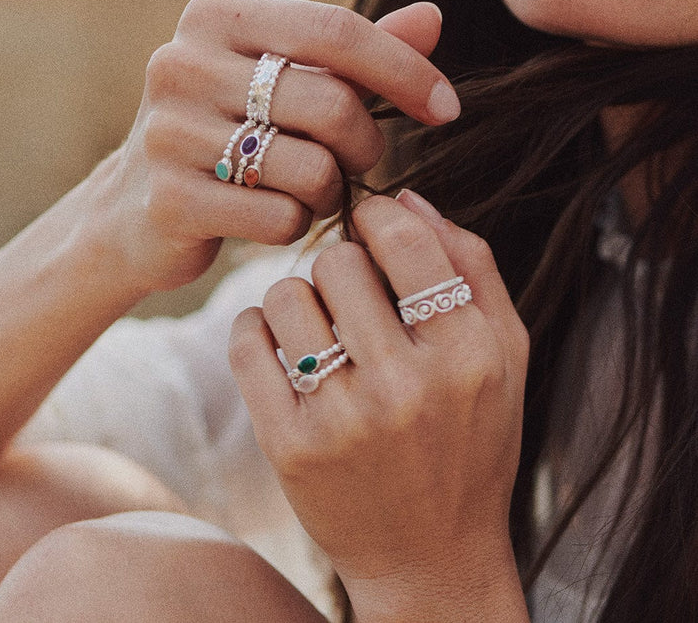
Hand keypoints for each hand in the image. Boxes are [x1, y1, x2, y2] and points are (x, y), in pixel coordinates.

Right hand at [91, 0, 459, 293]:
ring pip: (313, 169)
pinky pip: (280, 219)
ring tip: (306, 190)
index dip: (404, 71)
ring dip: (329, 191)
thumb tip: (433, 18)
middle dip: (365, 145)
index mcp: (216, 17)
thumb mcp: (282, 82)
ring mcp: (170, 133)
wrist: (137, 207)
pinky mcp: (171, 199)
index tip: (447, 109)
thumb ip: (353, 56)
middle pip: (332, 105)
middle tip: (353, 161)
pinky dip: (295, 225)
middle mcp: (183, 63)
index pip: (336, 29)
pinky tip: (271, 218)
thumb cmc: (227, 134)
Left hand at [229, 192, 529, 621]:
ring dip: (296, 296)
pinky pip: (247, 343)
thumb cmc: (472, 443)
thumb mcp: (505, 353)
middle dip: (339, 264)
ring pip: (285, 294)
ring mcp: (344, 420)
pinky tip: (281, 345)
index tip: (369, 226)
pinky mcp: (290, 447)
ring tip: (318, 324)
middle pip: (337, 261)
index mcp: (469, 355)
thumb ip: (471, 265)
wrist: (429, 556)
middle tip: (347, 291)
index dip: (378, 216)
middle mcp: (408, 387)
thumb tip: (408, 195)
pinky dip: (256, 329)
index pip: (404, 240)